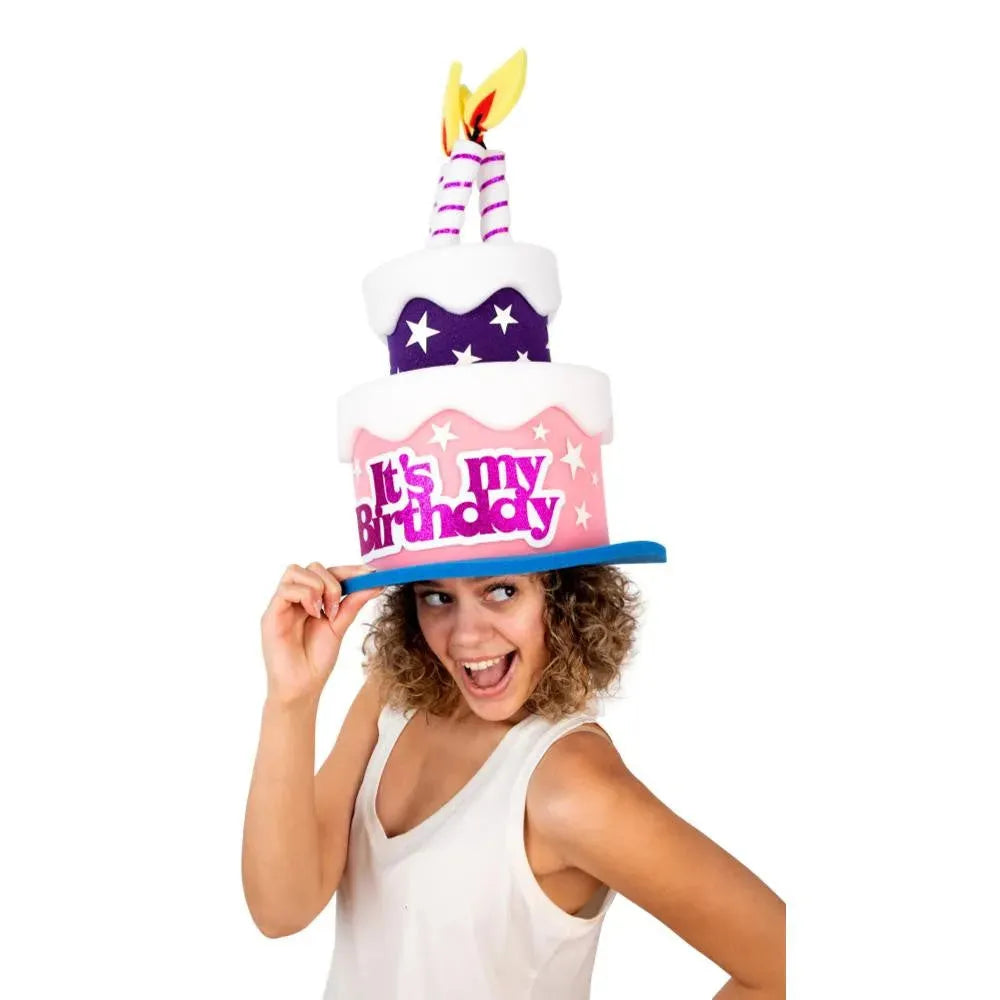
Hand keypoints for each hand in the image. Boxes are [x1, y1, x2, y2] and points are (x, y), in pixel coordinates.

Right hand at [260, 562, 381, 704]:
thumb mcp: (340, 626)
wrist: (302, 687)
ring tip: (325, 611)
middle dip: (332, 581)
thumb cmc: (317, 659)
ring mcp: (282, 605)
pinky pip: (285, 590)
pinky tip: (313, 614)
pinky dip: (304, 596)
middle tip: (337, 607)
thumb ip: (353, 603)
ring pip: (295, 571)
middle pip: (312, 566)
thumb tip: (376, 583)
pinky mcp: (271, 615)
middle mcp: (296, 598)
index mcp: (313, 599)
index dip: (349, 570)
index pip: (328, 572)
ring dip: (317, 587)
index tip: (370, 574)